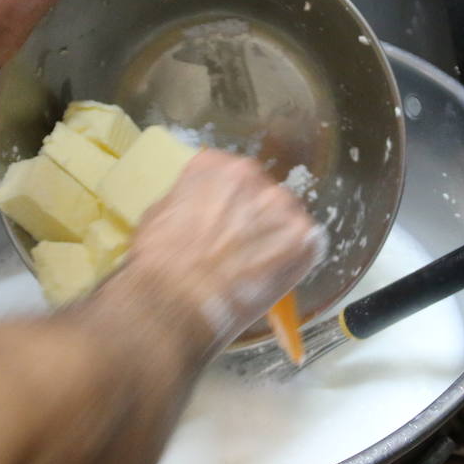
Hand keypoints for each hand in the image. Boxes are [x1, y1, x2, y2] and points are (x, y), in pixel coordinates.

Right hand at [125, 150, 324, 355]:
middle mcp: (251, 173)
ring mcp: (281, 204)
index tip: (221, 223)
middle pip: (261, 194)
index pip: (230, 175)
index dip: (227, 203)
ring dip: (276, 238)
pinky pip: (306, 245)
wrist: (174, 300)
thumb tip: (198, 211)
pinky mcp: (303, 236)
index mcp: (214, 164)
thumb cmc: (157, 262)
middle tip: (240, 247)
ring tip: (256, 267)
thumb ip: (188, 202)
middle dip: (255, 218)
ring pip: (285, 219)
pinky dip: (294, 261)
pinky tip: (272, 277)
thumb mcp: (159, 215)